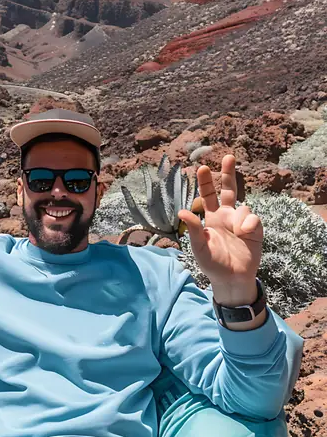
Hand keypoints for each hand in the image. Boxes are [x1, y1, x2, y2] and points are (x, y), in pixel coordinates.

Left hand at [178, 155, 261, 305]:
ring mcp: (242, 221)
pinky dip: (248, 226)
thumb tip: (181, 210)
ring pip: (243, 207)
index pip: (208, 195)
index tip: (202, 167)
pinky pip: (253, 218)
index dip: (206, 182)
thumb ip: (192, 229)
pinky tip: (245, 236)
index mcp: (211, 218)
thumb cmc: (213, 264)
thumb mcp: (199, 247)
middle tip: (228, 157)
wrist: (232, 279)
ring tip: (237, 234)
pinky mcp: (255, 229)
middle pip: (228, 189)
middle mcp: (227, 215)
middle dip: (228, 173)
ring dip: (239, 219)